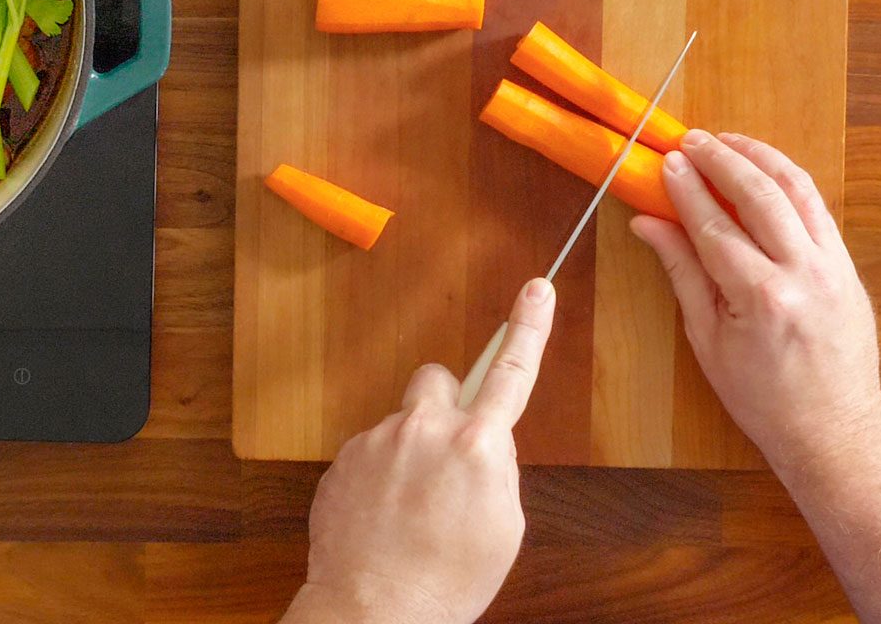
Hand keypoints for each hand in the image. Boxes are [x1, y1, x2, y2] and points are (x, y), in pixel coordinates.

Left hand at [284, 279, 555, 623]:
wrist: (374, 611)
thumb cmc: (447, 581)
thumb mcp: (503, 528)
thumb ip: (497, 471)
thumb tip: (484, 448)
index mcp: (477, 447)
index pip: (511, 372)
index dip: (528, 327)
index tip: (537, 288)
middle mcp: (424, 430)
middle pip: (438, 380)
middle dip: (445, 406)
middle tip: (446, 454)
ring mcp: (378, 440)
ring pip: (401, 425)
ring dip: (408, 453)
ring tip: (409, 510)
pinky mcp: (343, 459)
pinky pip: (370, 452)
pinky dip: (378, 477)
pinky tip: (382, 518)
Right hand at [630, 130, 880, 473]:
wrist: (834, 428)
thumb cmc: (761, 397)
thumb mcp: (707, 340)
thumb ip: (682, 272)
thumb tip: (647, 223)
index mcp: (761, 297)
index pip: (715, 226)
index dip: (687, 189)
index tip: (666, 161)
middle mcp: (803, 272)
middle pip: (759, 195)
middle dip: (722, 159)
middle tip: (692, 140)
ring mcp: (833, 266)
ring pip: (798, 191)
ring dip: (761, 158)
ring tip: (729, 141)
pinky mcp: (848, 265)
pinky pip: (817, 209)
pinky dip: (789, 181)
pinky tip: (765, 170)